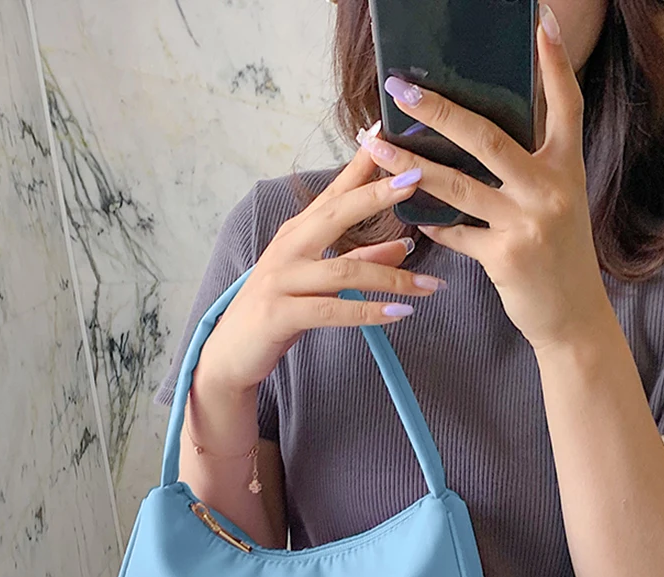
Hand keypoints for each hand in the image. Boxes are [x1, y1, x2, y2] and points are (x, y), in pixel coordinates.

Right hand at [197, 148, 446, 395]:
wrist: (232, 353)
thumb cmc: (278, 312)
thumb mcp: (321, 282)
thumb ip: (360, 261)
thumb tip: (404, 247)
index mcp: (298, 233)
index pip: (334, 191)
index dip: (362, 163)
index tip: (388, 135)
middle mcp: (288, 248)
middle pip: (337, 213)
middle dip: (378, 195)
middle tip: (417, 179)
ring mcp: (281, 279)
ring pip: (345, 270)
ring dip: (393, 278)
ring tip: (431, 285)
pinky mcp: (280, 313)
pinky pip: (333, 310)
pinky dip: (370, 312)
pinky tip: (400, 313)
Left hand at [360, 4, 612, 351]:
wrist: (573, 318)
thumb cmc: (560, 257)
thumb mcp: (558, 205)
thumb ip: (528, 172)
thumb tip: (476, 140)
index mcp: (568, 169)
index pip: (566, 105)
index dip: (554, 63)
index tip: (538, 20)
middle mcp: (551, 191)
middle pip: (487, 137)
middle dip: (437, 110)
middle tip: (400, 88)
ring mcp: (528, 224)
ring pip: (457, 185)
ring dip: (408, 165)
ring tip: (374, 146)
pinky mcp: (505, 257)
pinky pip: (455, 232)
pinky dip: (432, 223)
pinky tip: (410, 214)